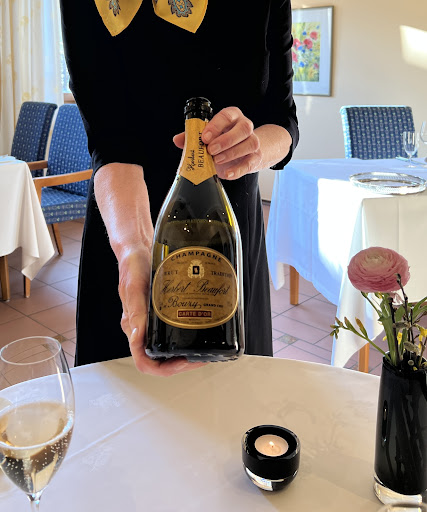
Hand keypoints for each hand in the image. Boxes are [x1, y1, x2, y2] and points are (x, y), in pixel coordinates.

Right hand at [118, 244, 206, 376]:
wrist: (139, 249)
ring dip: (187, 354)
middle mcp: (142, 328)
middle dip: (183, 364)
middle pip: (161, 360)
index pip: (145, 361)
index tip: (183, 361)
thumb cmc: (132, 266)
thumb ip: (136, 313)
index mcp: (133, 327)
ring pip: (169, 349)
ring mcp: (153, 322)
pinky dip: (188, 338)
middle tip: (202, 359)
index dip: (165, 368)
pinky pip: (174, 332)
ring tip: (205, 351)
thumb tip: (137, 338)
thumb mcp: (133, 288)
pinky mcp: (162, 313)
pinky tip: (202, 332)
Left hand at [173, 106, 261, 179]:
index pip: (227, 115)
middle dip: (226, 139)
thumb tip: (177, 139)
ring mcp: (253, 142)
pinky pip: (250, 162)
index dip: (216, 125)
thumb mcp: (207, 138)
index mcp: (232, 117)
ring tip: (217, 160)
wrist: (243, 154)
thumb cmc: (223, 142)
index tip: (205, 137)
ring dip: (232, 152)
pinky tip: (227, 173)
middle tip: (211, 150)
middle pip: (244, 128)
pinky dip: (238, 169)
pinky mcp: (255, 158)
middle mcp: (245, 127)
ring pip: (250, 143)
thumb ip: (192, 138)